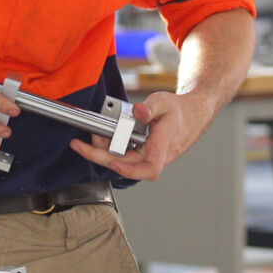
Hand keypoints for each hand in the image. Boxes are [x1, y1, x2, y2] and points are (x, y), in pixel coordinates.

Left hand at [68, 92, 211, 181]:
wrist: (193, 113)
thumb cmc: (180, 110)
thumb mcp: (165, 101)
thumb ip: (151, 107)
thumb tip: (138, 112)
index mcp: (163, 147)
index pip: (149, 168)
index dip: (130, 171)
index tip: (113, 163)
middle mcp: (155, 156)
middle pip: (126, 166)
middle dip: (100, 156)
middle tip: (79, 145)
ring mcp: (149, 157)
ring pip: (123, 160)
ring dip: (104, 150)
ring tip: (91, 134)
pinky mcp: (143, 154)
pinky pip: (125, 154)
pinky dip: (112, 146)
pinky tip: (103, 135)